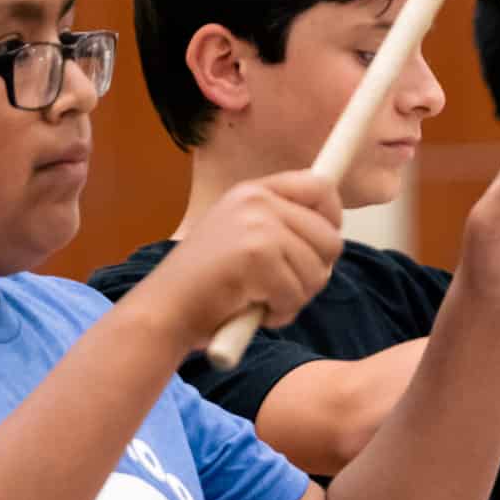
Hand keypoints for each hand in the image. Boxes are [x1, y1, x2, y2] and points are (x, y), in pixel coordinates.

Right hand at [137, 170, 343, 347]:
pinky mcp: (257, 257)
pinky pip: (296, 293)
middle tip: (284, 288)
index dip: (333, 219)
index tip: (323, 246)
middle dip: (315, 272)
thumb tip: (331, 234)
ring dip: (295, 297)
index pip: (320, 187)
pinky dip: (279, 312)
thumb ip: (278, 226)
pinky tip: (250, 310)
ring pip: (317, 271)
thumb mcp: (240, 235)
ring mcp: (257, 226)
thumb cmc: (206, 283)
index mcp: (254, 191)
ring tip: (260, 300)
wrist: (165, 308)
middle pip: (329, 236)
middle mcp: (257, 200)